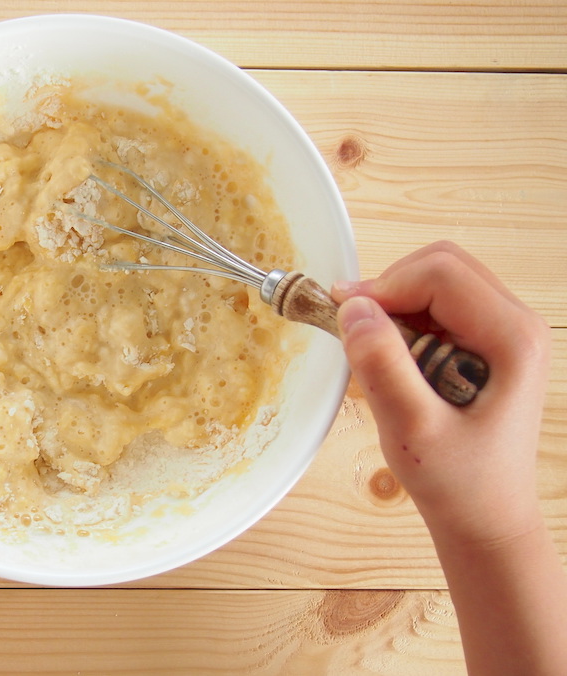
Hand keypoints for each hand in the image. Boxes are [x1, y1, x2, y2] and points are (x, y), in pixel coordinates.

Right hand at [331, 241, 550, 546]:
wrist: (487, 519)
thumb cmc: (458, 483)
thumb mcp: (412, 428)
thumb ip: (383, 367)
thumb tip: (353, 309)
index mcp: (511, 339)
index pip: (440, 274)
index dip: (384, 287)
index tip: (342, 318)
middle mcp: (517, 325)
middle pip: (442, 266)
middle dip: (388, 288)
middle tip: (352, 330)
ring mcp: (505, 332)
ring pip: (438, 281)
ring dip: (394, 304)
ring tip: (374, 351)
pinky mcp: (487, 344)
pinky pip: (439, 306)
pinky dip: (404, 319)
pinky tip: (392, 359)